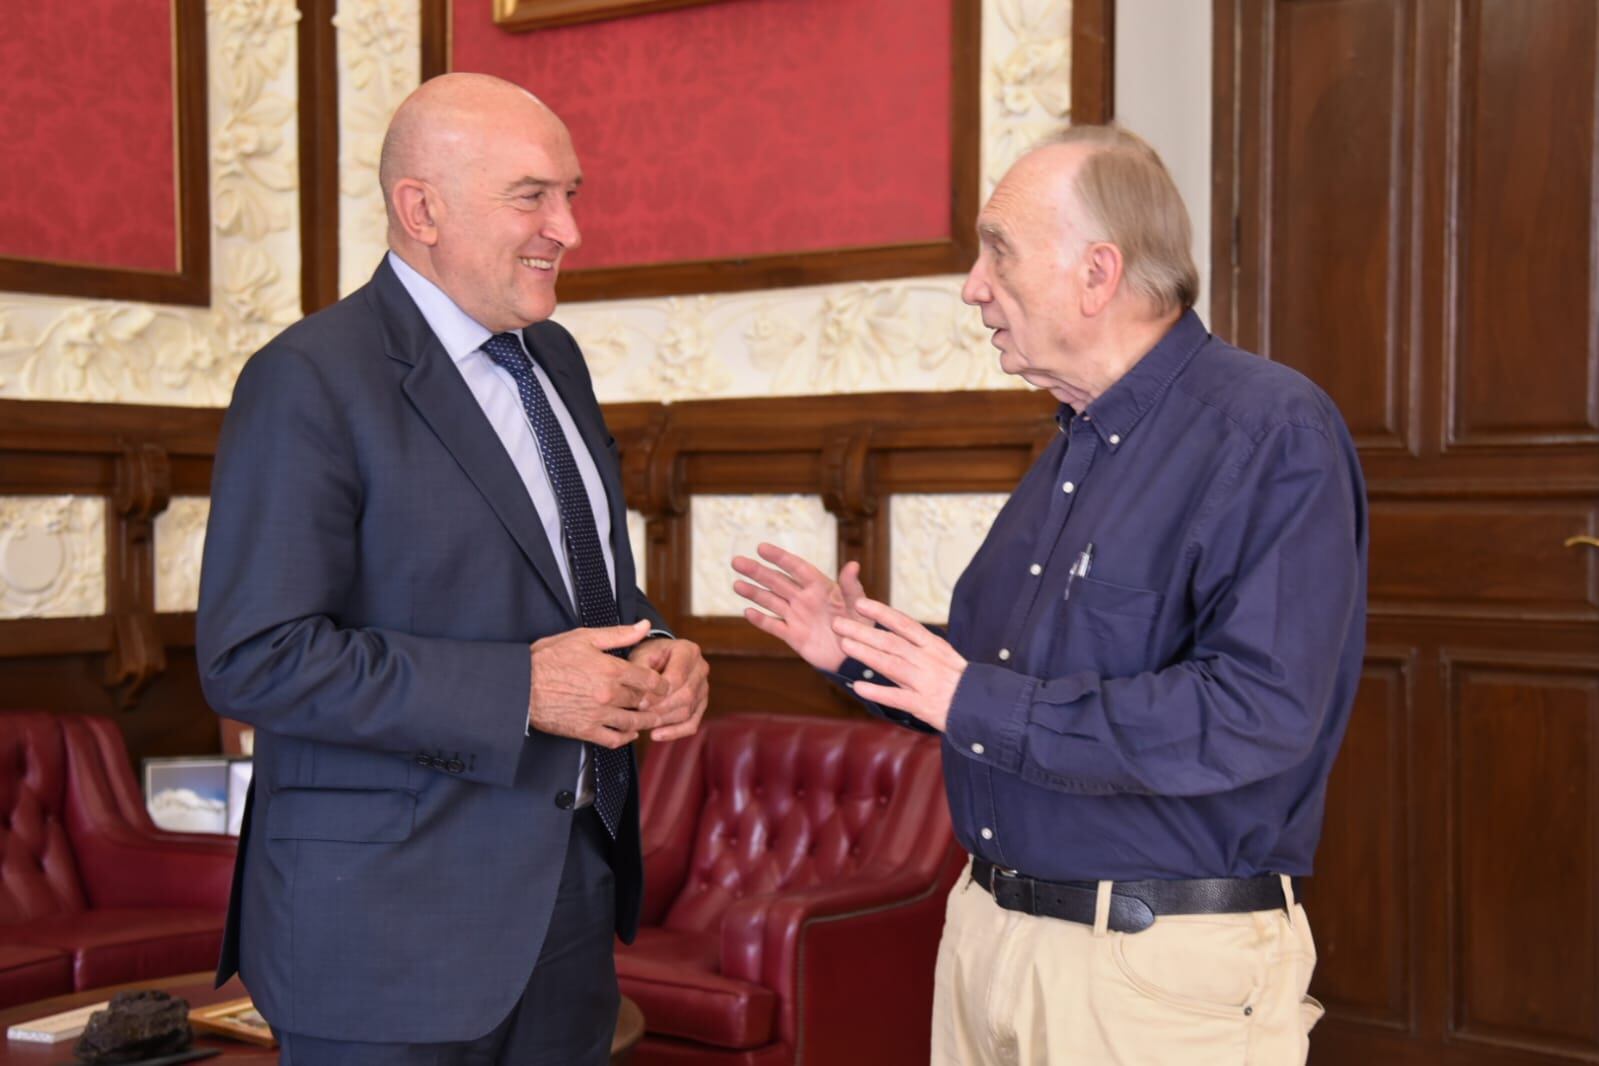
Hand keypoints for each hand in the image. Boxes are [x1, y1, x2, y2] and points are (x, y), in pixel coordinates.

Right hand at [529, 620, 669, 747]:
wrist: (520, 685)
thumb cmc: (548, 659)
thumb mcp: (584, 637)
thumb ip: (619, 634)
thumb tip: (644, 625)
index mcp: (611, 670)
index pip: (651, 680)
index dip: (661, 683)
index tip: (664, 683)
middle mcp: (609, 695)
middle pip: (644, 701)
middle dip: (653, 701)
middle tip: (660, 701)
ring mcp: (598, 715)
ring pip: (634, 723)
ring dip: (645, 721)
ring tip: (649, 717)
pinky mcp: (585, 731)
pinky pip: (614, 740)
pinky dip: (626, 737)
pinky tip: (629, 732)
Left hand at [628, 636, 709, 741]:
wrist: (659, 658)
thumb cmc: (648, 656)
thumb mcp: (641, 656)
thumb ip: (640, 673)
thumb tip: (642, 698)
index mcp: (688, 651)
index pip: (677, 678)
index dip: (658, 694)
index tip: (639, 703)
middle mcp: (701, 668)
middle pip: (685, 696)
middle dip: (661, 709)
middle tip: (640, 716)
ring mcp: (704, 687)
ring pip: (688, 711)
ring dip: (664, 721)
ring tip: (644, 724)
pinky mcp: (701, 704)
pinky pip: (692, 723)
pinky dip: (674, 732)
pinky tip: (656, 735)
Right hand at [731, 542, 867, 671]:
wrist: (856, 658)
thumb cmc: (861, 626)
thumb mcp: (859, 606)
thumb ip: (852, 587)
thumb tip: (852, 564)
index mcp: (820, 586)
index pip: (796, 568)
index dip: (779, 558)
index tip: (761, 548)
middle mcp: (804, 598)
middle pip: (777, 581)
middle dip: (757, 571)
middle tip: (737, 561)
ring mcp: (797, 616)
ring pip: (771, 601)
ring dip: (754, 593)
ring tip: (736, 584)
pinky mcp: (793, 636)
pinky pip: (774, 626)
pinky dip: (761, 620)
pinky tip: (747, 612)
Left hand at [832, 598, 967, 731]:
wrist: (985, 708)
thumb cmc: (962, 682)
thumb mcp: (945, 656)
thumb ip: (921, 646)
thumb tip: (896, 631)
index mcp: (933, 646)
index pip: (904, 624)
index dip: (881, 612)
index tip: (860, 603)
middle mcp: (927, 660)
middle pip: (890, 642)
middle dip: (862, 631)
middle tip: (838, 623)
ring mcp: (924, 682)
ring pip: (891, 665)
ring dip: (866, 654)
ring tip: (845, 645)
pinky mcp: (923, 705)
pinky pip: (897, 698)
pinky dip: (878, 693)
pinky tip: (858, 689)